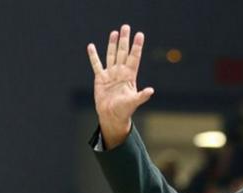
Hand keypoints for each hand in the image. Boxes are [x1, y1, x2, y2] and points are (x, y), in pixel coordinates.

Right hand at [87, 24, 153, 148]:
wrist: (112, 117)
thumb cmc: (124, 111)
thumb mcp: (133, 102)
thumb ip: (142, 96)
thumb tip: (151, 91)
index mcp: (130, 76)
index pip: (134, 57)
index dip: (137, 46)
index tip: (140, 34)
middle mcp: (121, 72)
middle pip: (123, 52)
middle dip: (124, 40)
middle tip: (126, 26)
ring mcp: (111, 74)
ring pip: (111, 55)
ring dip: (112, 44)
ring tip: (114, 32)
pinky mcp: (100, 78)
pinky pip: (96, 64)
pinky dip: (93, 56)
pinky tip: (91, 46)